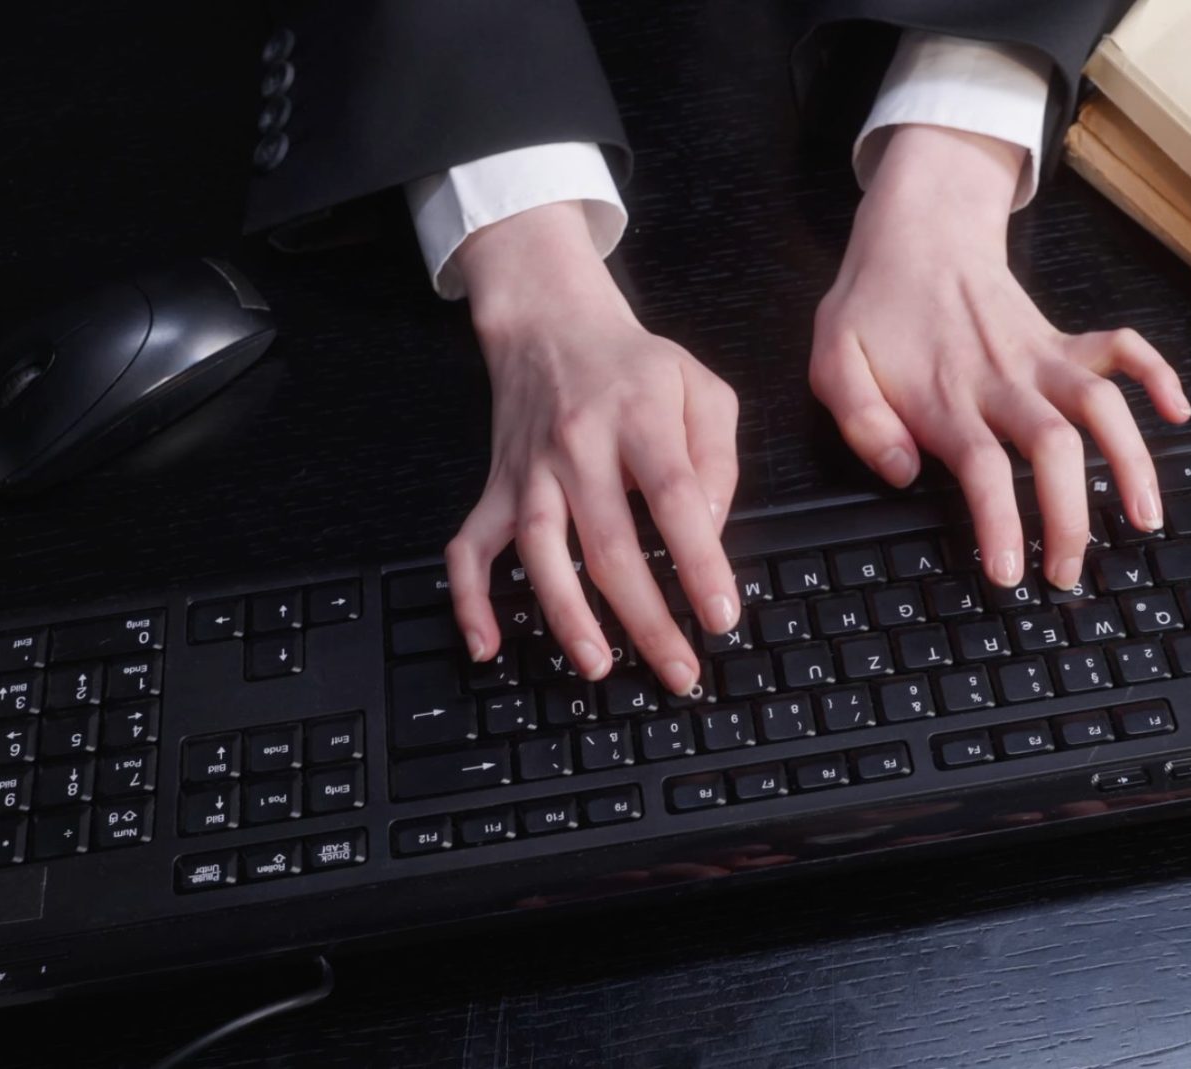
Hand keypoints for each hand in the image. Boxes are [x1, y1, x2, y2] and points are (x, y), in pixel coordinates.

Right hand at [445, 202, 741, 694]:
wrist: (550, 323)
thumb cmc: (633, 366)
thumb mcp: (701, 388)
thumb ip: (717, 458)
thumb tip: (708, 529)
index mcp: (638, 419)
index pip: (674, 498)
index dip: (700, 562)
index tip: (720, 616)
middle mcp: (578, 447)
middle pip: (610, 543)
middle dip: (646, 618)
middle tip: (679, 670)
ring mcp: (530, 470)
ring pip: (541, 551)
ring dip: (568, 616)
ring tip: (598, 665)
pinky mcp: (497, 486)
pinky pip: (470, 546)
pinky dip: (469, 598)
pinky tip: (485, 644)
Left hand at [811, 125, 1190, 589]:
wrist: (916, 233)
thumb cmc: (874, 306)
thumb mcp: (833, 361)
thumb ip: (861, 421)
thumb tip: (903, 472)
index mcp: (946, 396)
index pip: (983, 469)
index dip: (1001, 524)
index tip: (1010, 571)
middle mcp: (1002, 379)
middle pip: (1053, 448)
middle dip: (1071, 516)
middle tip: (1069, 572)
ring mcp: (1039, 358)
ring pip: (1100, 406)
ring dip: (1131, 460)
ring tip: (1146, 518)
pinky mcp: (1061, 341)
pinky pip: (1121, 348)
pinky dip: (1157, 374)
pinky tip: (1178, 412)